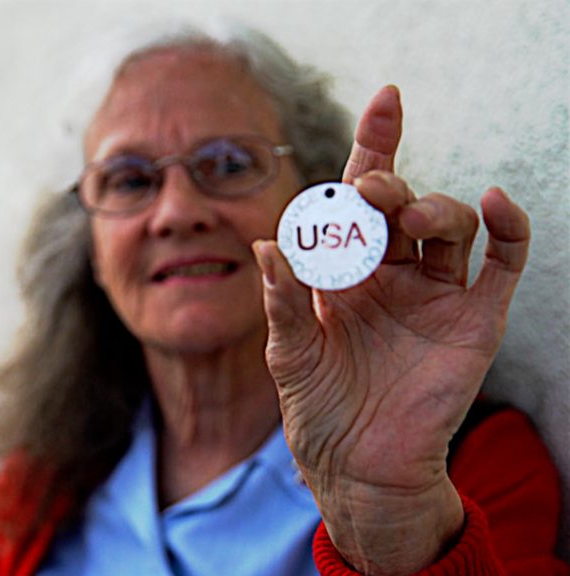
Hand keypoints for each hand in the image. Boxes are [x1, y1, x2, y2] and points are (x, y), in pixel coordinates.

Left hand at [251, 86, 530, 574]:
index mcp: (343, 270)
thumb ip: (282, 300)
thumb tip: (268, 244)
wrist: (358, 464)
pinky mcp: (473, 319)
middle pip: (401, 203)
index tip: (385, 102)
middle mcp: (390, 272)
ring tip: (405, 216)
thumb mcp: (289, 352)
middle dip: (386, 185)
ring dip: (431, 207)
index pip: (357, 198)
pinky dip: (509, 229)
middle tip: (368, 192)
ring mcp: (434, 293)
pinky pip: (503, 264)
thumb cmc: (318, 407)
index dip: (373, 149)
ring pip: (448, 225)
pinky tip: (496, 203)